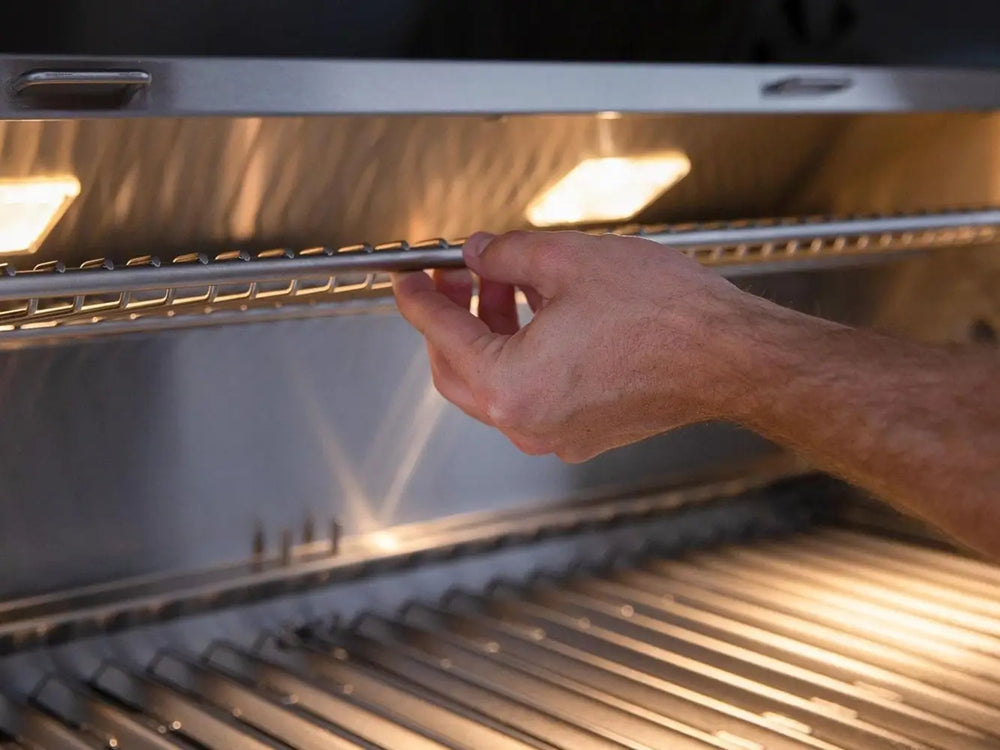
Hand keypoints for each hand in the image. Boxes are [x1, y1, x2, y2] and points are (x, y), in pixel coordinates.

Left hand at [392, 230, 760, 461]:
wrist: (731, 357)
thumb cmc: (667, 319)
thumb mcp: (568, 260)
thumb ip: (506, 255)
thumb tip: (481, 253)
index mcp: (511, 386)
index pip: (440, 335)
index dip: (418, 299)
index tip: (408, 280)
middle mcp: (528, 422)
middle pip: (458, 368)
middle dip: (452, 317)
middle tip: (456, 277)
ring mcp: (557, 434)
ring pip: (496, 381)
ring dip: (490, 331)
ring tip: (505, 283)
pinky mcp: (585, 432)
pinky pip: (532, 392)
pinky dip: (523, 354)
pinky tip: (540, 312)